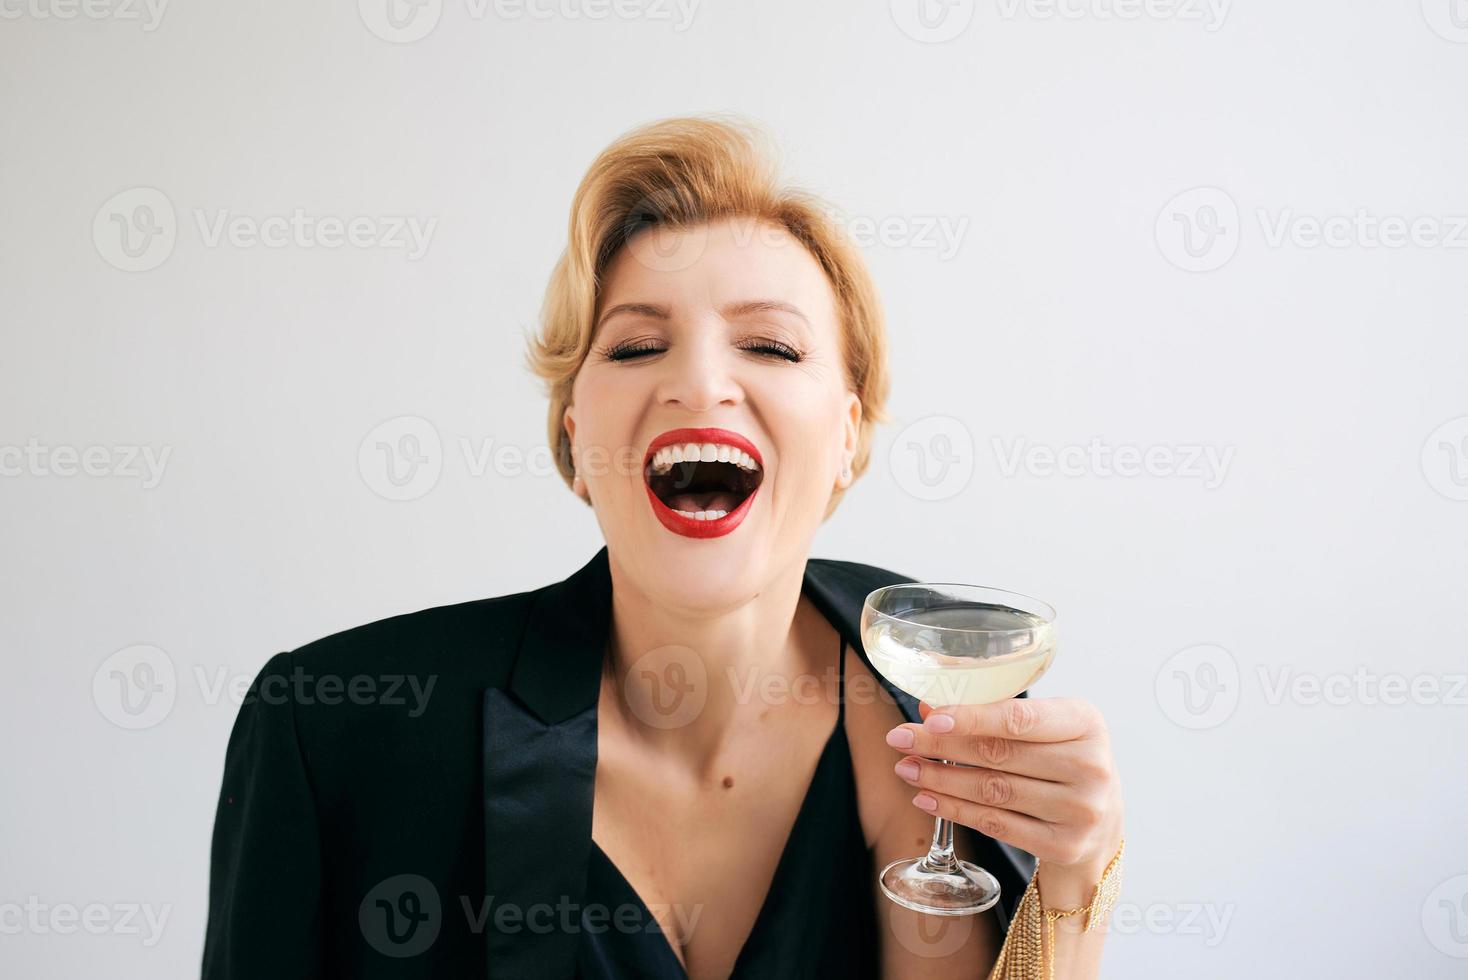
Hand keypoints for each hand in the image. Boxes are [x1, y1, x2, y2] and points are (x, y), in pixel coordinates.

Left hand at [886, 697, 1123, 881]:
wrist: (1102, 822)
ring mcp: (1081, 811)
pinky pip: (996, 824)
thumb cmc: (1063, 761)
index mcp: (1086, 723)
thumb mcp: (1045, 728)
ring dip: (941, 779)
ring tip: (908, 768)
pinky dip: (956, 810)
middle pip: (999, 755)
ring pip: (993, 791)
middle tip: (900, 739)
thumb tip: (929, 708)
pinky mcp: (1064, 845)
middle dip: (941, 746)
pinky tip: (927, 798)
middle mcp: (1090, 766)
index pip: (1020, 718)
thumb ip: (993, 714)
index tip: (930, 717)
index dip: (971, 717)